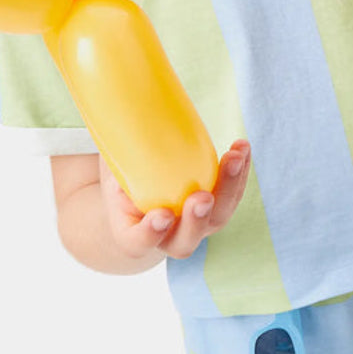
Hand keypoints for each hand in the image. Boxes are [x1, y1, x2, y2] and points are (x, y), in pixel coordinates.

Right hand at [99, 140, 250, 261]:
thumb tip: (114, 111)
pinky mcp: (216, 208)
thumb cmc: (120, 182)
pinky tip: (241, 147)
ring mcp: (197, 226)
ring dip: (229, 187)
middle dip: (197, 218)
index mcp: (132, 235)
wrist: (141, 195)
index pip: (139, 242)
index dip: (150, 233)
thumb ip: (115, 156)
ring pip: (217, 217)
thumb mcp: (111, 170)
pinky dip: (239, 172)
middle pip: (186, 239)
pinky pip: (232, 195)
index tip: (162, 215)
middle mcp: (169, 237)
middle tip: (202, 197)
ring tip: (234, 156)